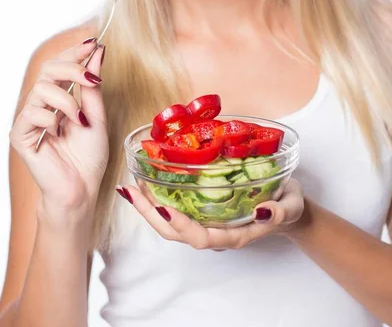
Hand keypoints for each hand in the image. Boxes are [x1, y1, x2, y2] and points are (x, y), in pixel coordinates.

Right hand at [10, 40, 108, 214]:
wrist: (82, 188)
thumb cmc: (89, 156)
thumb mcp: (97, 115)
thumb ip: (92, 86)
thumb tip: (97, 53)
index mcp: (60, 98)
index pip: (60, 66)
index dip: (74, 52)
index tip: (93, 43)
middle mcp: (42, 105)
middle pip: (47, 69)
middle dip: (72, 68)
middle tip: (92, 78)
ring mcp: (30, 119)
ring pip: (41, 89)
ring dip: (66, 100)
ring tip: (80, 119)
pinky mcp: (21, 136)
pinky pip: (31, 113)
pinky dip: (50, 119)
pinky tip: (59, 132)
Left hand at [116, 178, 303, 249]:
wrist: (288, 207)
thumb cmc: (288, 206)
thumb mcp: (291, 206)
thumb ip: (280, 211)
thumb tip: (263, 211)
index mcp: (234, 235)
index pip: (201, 237)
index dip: (181, 226)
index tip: (164, 209)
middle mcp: (216, 232)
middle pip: (176, 233)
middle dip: (151, 215)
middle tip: (132, 191)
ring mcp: (208, 223)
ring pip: (172, 224)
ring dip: (149, 208)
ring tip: (131, 187)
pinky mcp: (205, 212)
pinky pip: (177, 211)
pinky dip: (159, 201)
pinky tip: (147, 184)